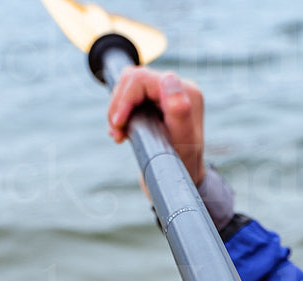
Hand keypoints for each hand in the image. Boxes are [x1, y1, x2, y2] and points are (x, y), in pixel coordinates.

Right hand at [107, 67, 206, 185]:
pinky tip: (120, 134)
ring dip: (115, 111)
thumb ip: (179, 112)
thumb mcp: (183, 141)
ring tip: (118, 136)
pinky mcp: (152, 101)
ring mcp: (163, 94)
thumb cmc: (184, 165)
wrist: (178, 181)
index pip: (143, 79)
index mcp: (186, 93)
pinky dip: (118, 114)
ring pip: (126, 86)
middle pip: (132, 79)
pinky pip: (126, 97)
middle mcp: (176, 88)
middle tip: (116, 133)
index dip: (125, 98)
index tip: (119, 123)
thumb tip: (169, 78)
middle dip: (118, 105)